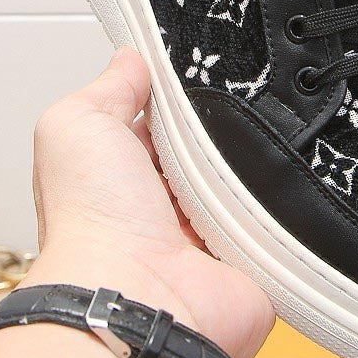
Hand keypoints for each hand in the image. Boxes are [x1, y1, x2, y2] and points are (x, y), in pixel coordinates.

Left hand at [27, 46, 273, 357]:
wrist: (139, 297)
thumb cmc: (93, 221)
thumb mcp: (77, 125)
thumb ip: (108, 88)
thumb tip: (132, 60)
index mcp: (123, 175)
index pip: (161, 121)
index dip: (178, 94)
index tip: (200, 65)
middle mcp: (165, 206)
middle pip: (209, 146)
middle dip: (221, 125)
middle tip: (235, 98)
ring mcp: (209, 233)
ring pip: (247, 176)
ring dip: (251, 158)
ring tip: (256, 136)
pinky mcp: (250, 256)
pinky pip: (279, 214)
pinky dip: (279, 197)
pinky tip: (278, 176)